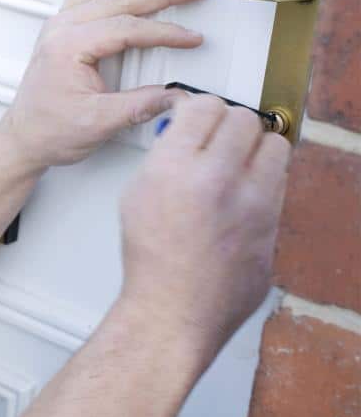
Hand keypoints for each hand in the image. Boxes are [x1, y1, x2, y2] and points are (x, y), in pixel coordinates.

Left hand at [2, 0, 204, 168]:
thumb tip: (179, 95)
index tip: (192, 39)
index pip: (126, 28)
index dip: (163, 32)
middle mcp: (62, 27)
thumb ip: (140, 105)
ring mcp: (61, 23)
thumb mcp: (99, 123)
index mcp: (68, 46)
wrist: (24, 138)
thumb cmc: (51, 131)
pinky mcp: (65, 27)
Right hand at [118, 93, 292, 355]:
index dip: (199, 107)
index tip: (197, 114)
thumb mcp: (137, 193)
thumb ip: (165, 156)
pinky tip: (244, 192)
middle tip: (218, 135)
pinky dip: (264, 180)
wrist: (173, 310)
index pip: (204, 106)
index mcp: (175, 167)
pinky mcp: (273, 225)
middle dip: (229, 122)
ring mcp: (252, 204)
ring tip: (238, 160)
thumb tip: (184, 134)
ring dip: (255, 147)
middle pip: (244, 119)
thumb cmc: (151, 260)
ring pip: (274, 145)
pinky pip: (280, 183)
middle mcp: (218, 179)